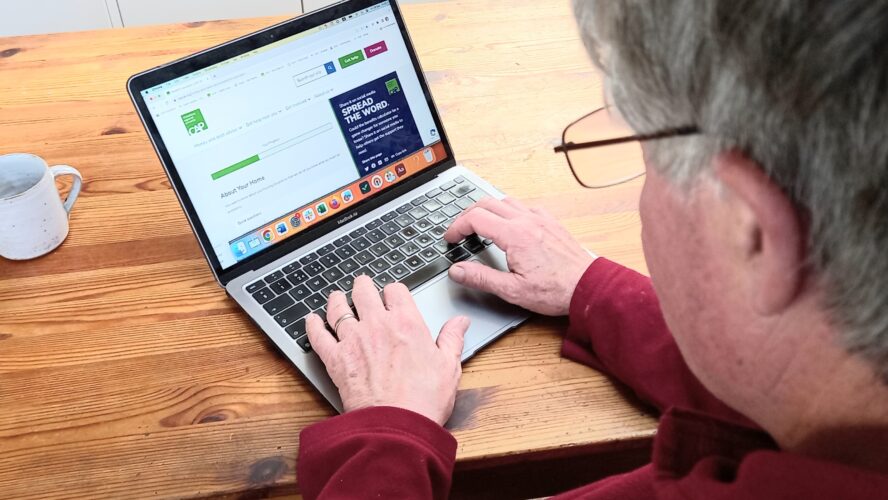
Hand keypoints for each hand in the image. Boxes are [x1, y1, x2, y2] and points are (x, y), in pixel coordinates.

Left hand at [306, 275, 470, 424]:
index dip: (393, 290)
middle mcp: (377, 325)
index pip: (396, 290)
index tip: (392, 294)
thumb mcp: (449, 366)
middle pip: (363, 291)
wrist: (396, 426)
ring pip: (337, 308)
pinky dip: (313, 325)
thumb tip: (460, 322)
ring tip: (336, 297)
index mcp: (407, 323)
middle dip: (362, 286)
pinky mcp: (335, 359)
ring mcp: (353, 340)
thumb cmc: (424, 400)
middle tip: (361, 285)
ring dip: (336, 300)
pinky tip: (312, 320)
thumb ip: (452, 339)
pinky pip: (318, 335)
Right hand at [443, 197, 595, 315]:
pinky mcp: (551, 222)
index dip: (457, 226)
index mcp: (515, 235)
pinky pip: (525, 206)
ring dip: (488, 209)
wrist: (588, 287)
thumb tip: (457, 271)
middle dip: (467, 214)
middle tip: (459, 230)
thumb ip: (481, 278)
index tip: (450, 238)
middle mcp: (527, 221)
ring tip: (479, 225)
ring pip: (506, 201)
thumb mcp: (512, 291)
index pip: (475, 218)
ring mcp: (540, 219)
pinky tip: (509, 224)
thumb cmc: (555, 291)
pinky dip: (509, 210)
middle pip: (487, 203)